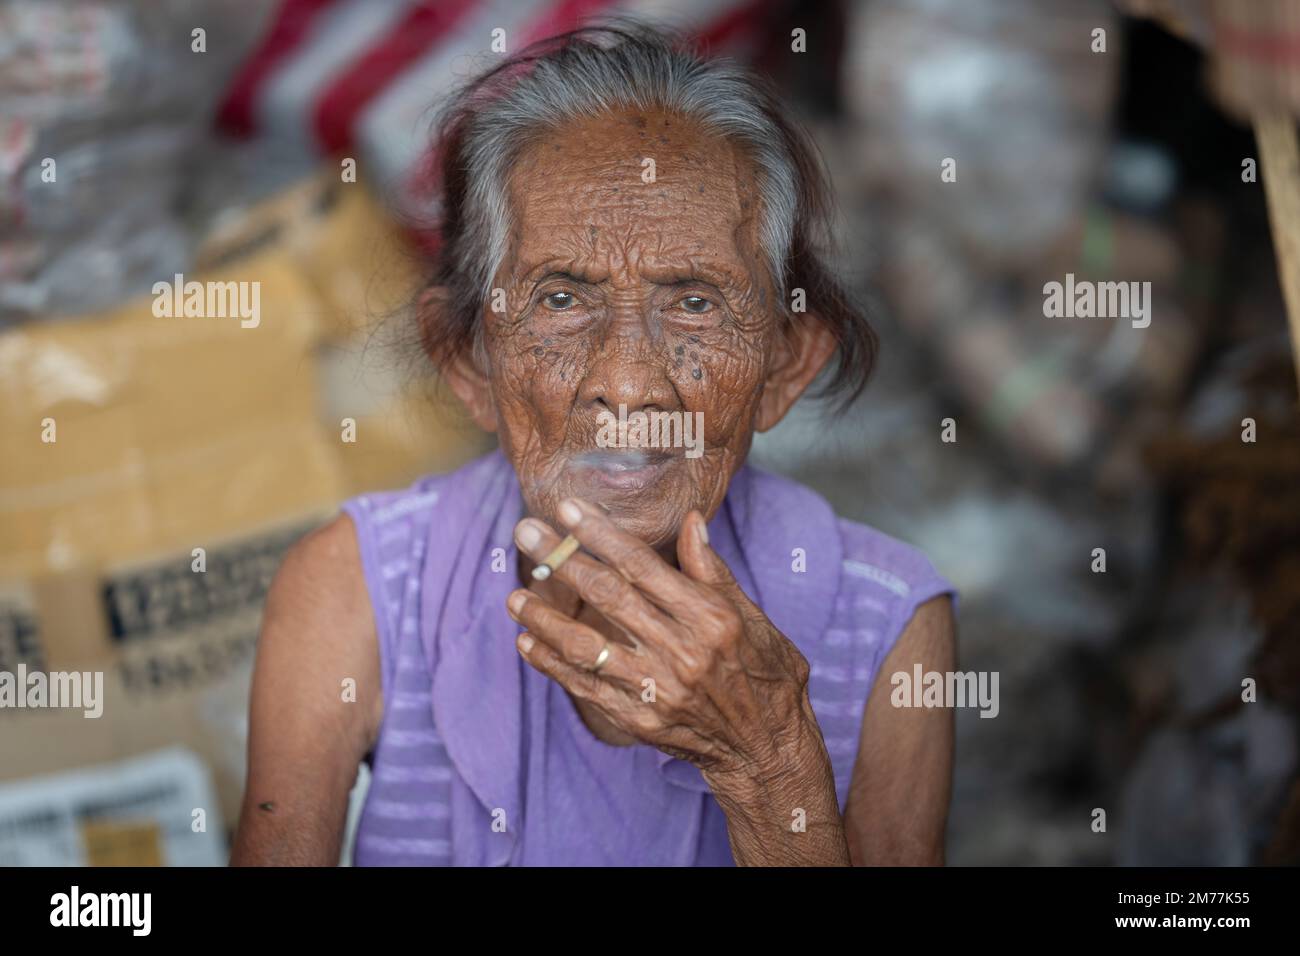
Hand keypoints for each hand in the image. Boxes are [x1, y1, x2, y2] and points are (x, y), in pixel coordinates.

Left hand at [507, 497, 817, 780]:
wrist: (766, 747)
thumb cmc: (764, 673)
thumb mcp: (751, 615)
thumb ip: (712, 570)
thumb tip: (691, 520)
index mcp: (710, 617)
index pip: (643, 566)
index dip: (601, 535)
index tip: (568, 510)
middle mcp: (682, 651)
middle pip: (609, 597)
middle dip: (561, 560)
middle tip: (525, 532)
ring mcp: (657, 688)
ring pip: (587, 646)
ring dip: (545, 618)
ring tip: (514, 596)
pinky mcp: (639, 719)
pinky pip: (585, 686)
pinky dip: (552, 664)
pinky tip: (527, 641)